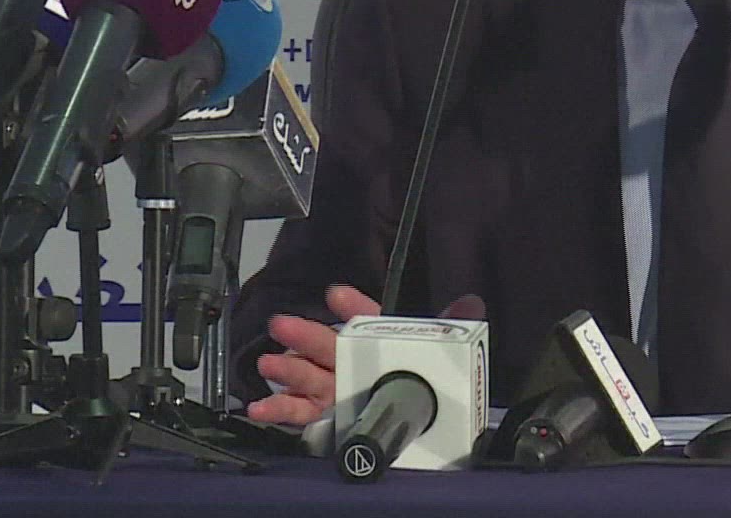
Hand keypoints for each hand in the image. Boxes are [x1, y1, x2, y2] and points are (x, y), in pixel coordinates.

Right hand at [247, 284, 485, 424]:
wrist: (421, 434)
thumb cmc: (422, 386)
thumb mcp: (440, 356)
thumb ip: (450, 330)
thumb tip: (470, 303)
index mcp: (377, 343)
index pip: (367, 319)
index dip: (353, 306)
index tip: (337, 295)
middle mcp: (351, 363)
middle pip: (327, 346)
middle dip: (305, 335)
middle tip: (283, 324)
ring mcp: (334, 390)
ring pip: (307, 377)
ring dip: (287, 370)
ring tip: (270, 364)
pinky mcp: (324, 417)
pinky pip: (298, 414)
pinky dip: (277, 411)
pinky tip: (260, 409)